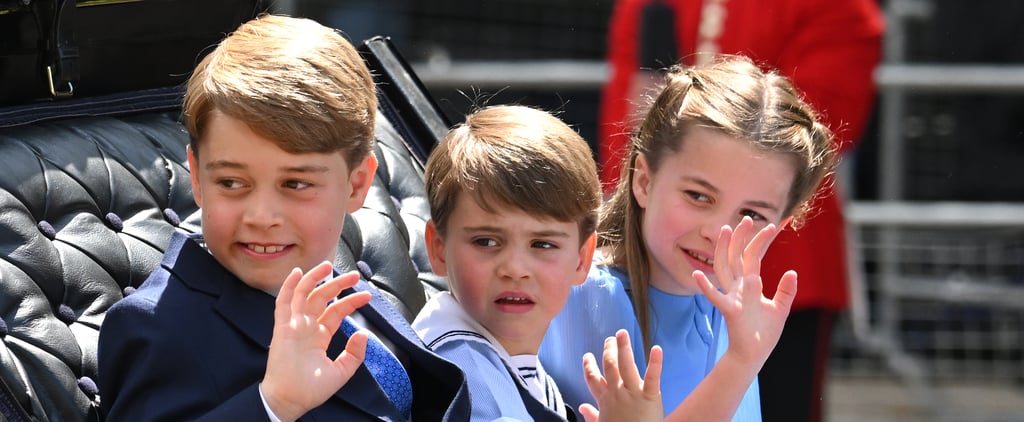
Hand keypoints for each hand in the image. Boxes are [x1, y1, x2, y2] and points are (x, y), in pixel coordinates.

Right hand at [262, 262, 370, 420]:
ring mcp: (293, 325)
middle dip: (338, 285)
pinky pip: (283, 303)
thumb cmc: (311, 389)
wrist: (290, 400)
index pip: (336, 312)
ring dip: (315, 278)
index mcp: (319, 336)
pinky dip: (289, 287)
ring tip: (329, 265)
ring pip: (304, 295)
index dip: (351, 302)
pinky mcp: (282, 327)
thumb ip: (354, 354)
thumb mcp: (342, 372)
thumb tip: (364, 335)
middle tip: (354, 275)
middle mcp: (306, 327)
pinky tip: (298, 273)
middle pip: (322, 298)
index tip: (367, 296)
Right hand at [580, 329, 663, 421]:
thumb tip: (582, 408)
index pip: (593, 379)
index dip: (589, 366)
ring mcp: (632, 393)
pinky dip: (655, 362)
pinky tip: (657, 349)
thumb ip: (591, 415)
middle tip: (610, 338)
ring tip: (622, 333)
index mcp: (605, 400)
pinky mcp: (650, 396)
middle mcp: (616, 393)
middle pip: (609, 366)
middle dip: (608, 351)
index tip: (587, 356)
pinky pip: (652, 377)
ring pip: (626, 365)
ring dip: (623, 347)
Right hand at [693, 216, 796, 366]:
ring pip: (724, 268)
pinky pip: (715, 297)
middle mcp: (739, 286)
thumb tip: (792, 272)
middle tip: (747, 218)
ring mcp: (732, 296)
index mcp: (751, 284)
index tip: (774, 224)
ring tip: (725, 230)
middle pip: (737, 256)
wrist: (755, 354)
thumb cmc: (764, 333)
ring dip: (724, 249)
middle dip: (742, 237)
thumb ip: (786, 291)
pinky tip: (697, 275)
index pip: (754, 256)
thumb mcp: (780, 309)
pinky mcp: (729, 310)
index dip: (762, 240)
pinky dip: (706, 287)